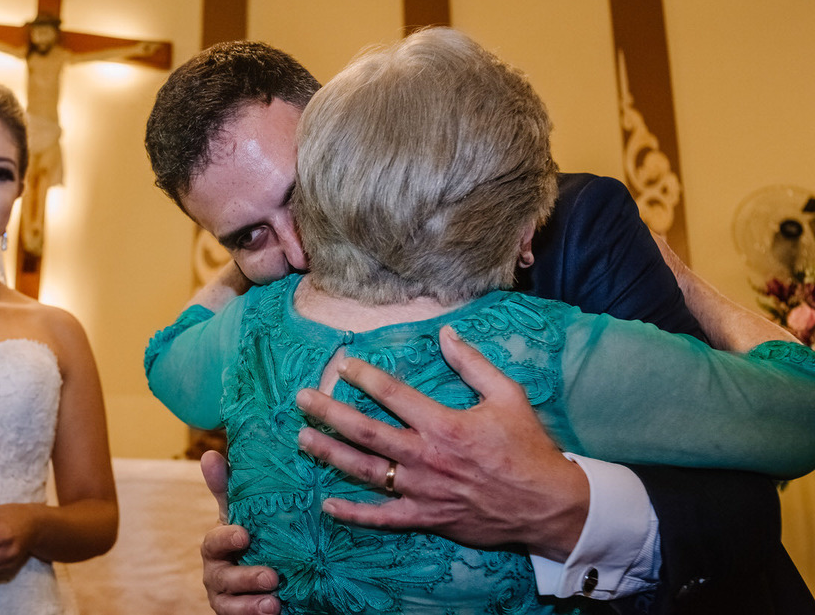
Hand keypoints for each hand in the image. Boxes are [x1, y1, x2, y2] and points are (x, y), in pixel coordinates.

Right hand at [199, 451, 280, 614]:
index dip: (226, 538)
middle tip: (272, 576)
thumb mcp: (243, 515)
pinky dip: (252, 614)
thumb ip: (226, 490)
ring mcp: (224, 596)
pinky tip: (273, 609)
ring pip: (230, 602)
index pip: (214, 541)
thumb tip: (209, 453)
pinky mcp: (234, 613)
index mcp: (217, 545)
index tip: (245, 534)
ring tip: (274, 601)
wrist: (266, 574)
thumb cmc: (251, 538)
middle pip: (222, 576)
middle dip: (246, 577)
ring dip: (251, 603)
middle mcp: (216, 571)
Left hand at [295, 326, 588, 560]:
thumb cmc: (528, 448)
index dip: (364, 378)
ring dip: (331, 454)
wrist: (548, 505)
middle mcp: (426, 457)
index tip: (342, 364)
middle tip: (302, 398)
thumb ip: (473, 364)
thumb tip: (446, 333)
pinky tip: (328, 504)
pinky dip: (354, 514)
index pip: (393, 396)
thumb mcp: (508, 396)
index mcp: (444, 425)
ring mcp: (423, 490)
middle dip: (329, 413)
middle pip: (366, 432)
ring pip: (366, 471)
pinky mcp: (427, 518)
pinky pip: (383, 518)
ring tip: (303, 438)